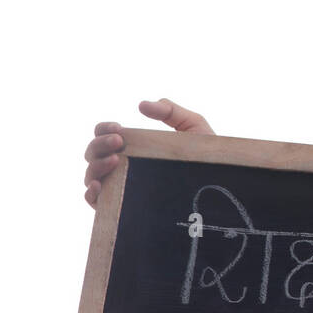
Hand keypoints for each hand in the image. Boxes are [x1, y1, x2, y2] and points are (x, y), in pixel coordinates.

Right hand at [84, 99, 215, 207]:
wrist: (221, 185)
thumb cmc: (205, 156)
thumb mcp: (192, 127)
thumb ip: (171, 111)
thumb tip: (141, 105)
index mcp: (133, 146)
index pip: (104, 135)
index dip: (103, 129)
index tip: (119, 128)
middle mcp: (122, 166)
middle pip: (93, 153)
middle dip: (100, 144)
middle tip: (119, 141)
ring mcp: (121, 186)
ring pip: (91, 175)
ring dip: (96, 165)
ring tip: (115, 160)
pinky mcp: (123, 207)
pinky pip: (95, 202)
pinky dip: (91, 193)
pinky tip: (100, 185)